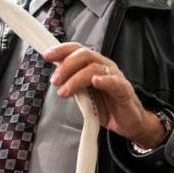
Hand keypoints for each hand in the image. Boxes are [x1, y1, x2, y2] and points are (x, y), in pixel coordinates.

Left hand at [44, 43, 166, 147]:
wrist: (127, 122)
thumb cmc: (107, 106)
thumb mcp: (84, 94)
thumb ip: (72, 84)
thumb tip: (55, 76)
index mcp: (94, 65)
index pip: (77, 50)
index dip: (62, 50)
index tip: (47, 55)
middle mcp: (105, 67)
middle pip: (85, 55)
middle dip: (66, 66)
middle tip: (55, 80)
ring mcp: (115, 77)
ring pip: (95, 68)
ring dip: (76, 79)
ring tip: (65, 91)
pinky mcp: (124, 90)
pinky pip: (114, 82)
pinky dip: (104, 80)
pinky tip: (96, 81)